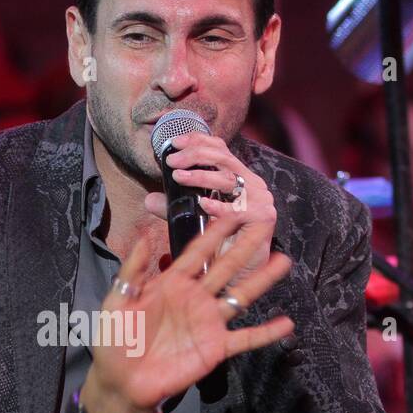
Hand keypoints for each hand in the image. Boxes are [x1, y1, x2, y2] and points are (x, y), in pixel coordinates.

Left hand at [84, 212, 294, 412]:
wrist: (122, 382)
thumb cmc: (115, 341)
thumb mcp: (117, 301)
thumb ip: (132, 271)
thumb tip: (142, 235)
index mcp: (171, 283)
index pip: (198, 253)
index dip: (214, 233)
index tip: (232, 212)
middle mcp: (195, 299)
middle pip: (225, 267)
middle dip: (245, 247)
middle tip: (266, 224)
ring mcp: (207, 323)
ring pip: (240, 296)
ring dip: (262, 279)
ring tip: (283, 261)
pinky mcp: (215, 348)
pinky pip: (245, 338)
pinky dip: (266, 333)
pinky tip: (286, 324)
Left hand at [144, 131, 276, 289]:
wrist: (241, 272)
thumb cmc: (220, 242)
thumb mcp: (194, 219)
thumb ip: (174, 207)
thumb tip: (149, 199)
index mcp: (239, 177)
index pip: (220, 148)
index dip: (198, 140)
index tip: (174, 142)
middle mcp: (252, 183)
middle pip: (223, 157)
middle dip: (195, 155)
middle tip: (172, 161)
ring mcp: (260, 199)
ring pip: (228, 179)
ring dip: (201, 176)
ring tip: (180, 177)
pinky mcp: (263, 218)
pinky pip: (237, 209)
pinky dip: (218, 206)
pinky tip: (203, 204)